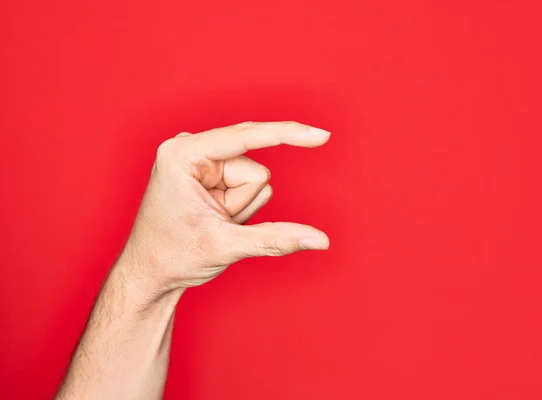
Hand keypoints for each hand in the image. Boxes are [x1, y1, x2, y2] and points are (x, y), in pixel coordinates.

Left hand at [118, 121, 330, 293]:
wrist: (150, 275)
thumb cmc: (171, 256)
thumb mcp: (225, 246)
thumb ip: (276, 239)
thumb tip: (320, 240)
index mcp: (183, 154)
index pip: (247, 137)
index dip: (288, 135)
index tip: (322, 135)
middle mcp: (192, 149)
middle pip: (254, 169)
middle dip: (243, 203)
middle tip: (215, 223)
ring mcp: (202, 160)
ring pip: (255, 180)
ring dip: (241, 209)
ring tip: (212, 222)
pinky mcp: (211, 173)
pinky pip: (248, 186)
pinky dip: (239, 208)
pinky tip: (215, 218)